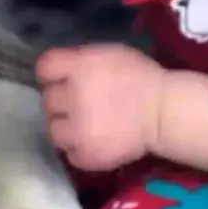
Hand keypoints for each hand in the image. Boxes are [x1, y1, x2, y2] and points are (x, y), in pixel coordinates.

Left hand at [35, 44, 163, 171]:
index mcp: (79, 67)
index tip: (60, 78)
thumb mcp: (108, 53)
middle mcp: (72, 96)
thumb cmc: (139, 77)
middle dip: (60, 101)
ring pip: (53, 130)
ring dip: (64, 127)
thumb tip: (61, 72)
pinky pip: (69, 153)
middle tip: (76, 104)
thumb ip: (80, 61)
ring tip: (81, 126)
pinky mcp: (86, 155)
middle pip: (47, 99)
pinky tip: (92, 141)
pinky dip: (78, 149)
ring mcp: (77, 129)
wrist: (163, 112)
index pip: (44, 67)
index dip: (52, 73)